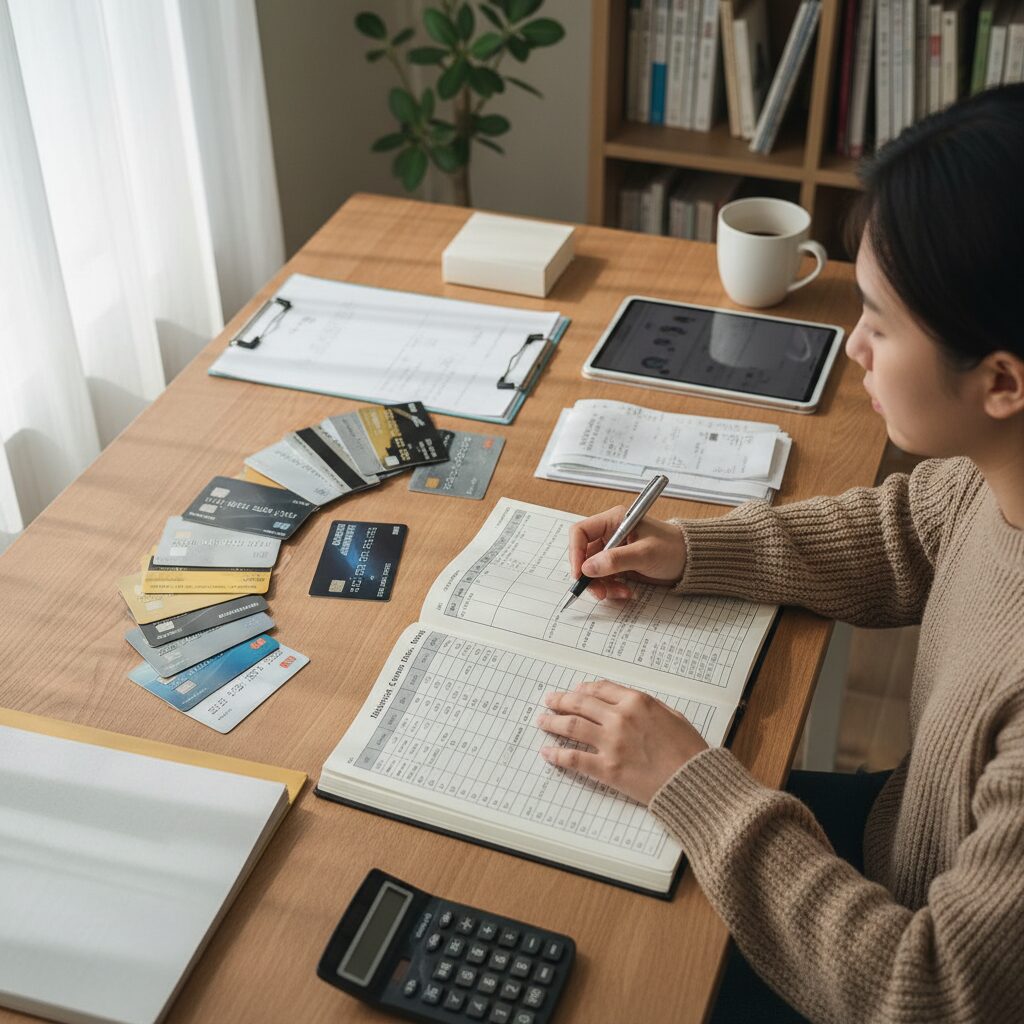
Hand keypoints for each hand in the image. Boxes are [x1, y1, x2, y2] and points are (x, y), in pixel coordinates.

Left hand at [535, 680, 707, 804]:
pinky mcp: (607, 768)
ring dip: (552, 722)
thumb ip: (647, 707)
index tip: (574, 691)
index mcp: (637, 701)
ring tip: (542, 721)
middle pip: (580, 703)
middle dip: (561, 700)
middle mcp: (620, 717)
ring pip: (571, 726)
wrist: (693, 782)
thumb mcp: (672, 717)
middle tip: (549, 701)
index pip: (600, 689)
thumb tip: (628, 703)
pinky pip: (574, 758)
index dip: (583, 689)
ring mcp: (611, 742)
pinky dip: (557, 755)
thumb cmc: (689, 751)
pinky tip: (547, 753)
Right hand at [569, 507, 686, 600]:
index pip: (581, 532)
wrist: (691, 561)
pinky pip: (605, 578)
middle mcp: (610, 533)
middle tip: (599, 592)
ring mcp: (614, 550)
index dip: (575, 552)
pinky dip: (612, 588)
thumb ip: (615, 560)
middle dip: (590, 575)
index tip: (579, 573)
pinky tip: (626, 592)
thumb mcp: (644, 554)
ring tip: (620, 593)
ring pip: (593, 570)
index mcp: (614, 520)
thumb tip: (587, 568)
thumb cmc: (672, 548)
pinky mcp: (619, 565)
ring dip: (602, 585)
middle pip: (584, 555)